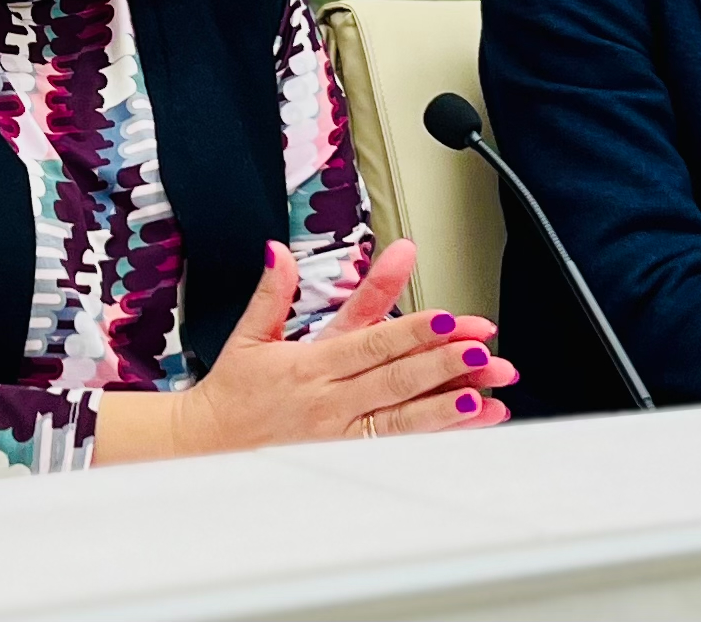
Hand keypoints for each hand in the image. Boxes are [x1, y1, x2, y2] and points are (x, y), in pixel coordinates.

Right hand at [163, 239, 515, 455]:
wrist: (211, 443)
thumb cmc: (235, 387)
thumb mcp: (249, 333)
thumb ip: (272, 290)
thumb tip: (277, 250)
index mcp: (311, 363)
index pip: (371, 341)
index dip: (412, 330)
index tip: (450, 318)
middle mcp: (332, 398)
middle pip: (397, 378)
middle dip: (445, 364)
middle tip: (485, 350)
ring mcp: (344, 429)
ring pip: (405, 416)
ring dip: (449, 405)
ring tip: (489, 395)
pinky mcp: (350, 450)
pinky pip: (400, 441)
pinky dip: (438, 431)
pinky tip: (471, 420)